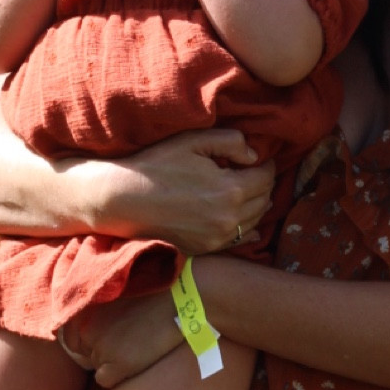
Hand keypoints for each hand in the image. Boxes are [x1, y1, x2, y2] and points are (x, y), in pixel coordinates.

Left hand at [63, 291, 184, 387]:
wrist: (177, 301)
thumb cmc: (152, 296)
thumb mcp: (113, 296)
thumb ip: (95, 311)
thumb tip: (85, 332)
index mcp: (82, 311)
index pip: (69, 337)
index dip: (88, 339)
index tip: (106, 336)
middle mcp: (86, 331)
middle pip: (83, 353)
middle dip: (98, 351)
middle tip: (124, 342)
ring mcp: (99, 349)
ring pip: (95, 365)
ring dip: (108, 362)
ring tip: (133, 347)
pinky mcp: (114, 365)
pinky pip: (104, 379)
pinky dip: (116, 375)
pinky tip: (134, 360)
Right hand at [118, 126, 274, 251]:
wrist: (123, 199)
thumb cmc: (157, 164)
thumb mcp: (194, 140)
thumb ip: (231, 142)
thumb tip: (254, 156)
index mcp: (230, 189)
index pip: (265, 177)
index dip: (267, 165)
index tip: (262, 159)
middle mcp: (229, 218)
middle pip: (264, 200)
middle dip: (263, 184)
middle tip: (256, 173)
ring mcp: (217, 237)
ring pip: (254, 221)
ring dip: (257, 205)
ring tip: (250, 192)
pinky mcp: (206, 248)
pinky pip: (238, 239)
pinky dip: (246, 228)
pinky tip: (246, 221)